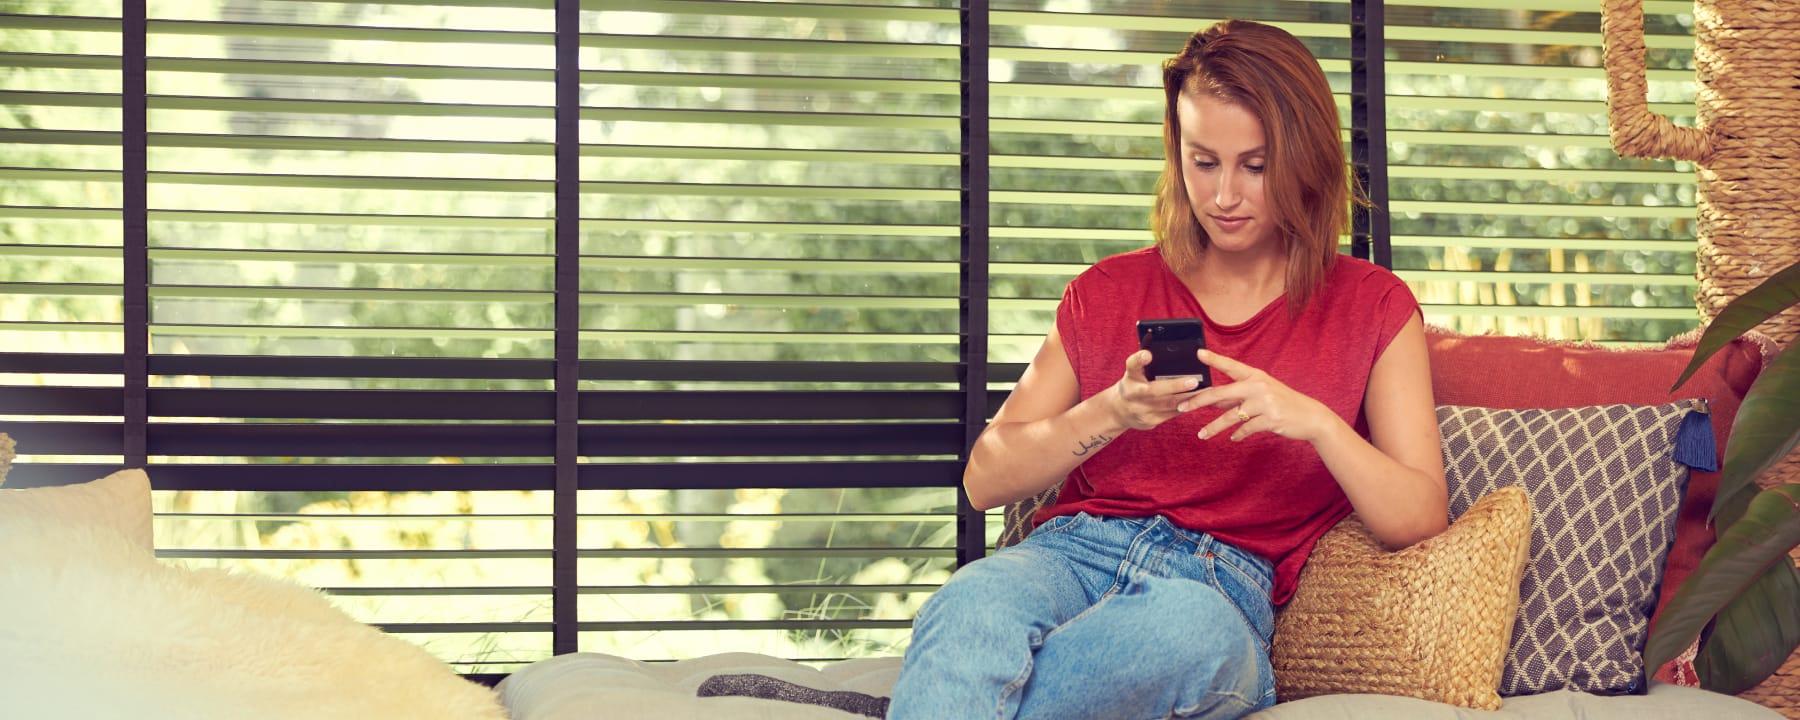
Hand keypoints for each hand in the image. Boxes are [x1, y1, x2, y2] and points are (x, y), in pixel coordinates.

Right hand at [1108, 349, 1206, 430]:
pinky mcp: (1150, 422)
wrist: (1119, 411)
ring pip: (1168, 404)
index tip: (1148, 354)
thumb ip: (1144, 362)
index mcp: (1129, 377)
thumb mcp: (1133, 372)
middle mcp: (1132, 394)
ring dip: (1188, 398)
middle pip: (1154, 390)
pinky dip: (1186, 407)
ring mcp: (1141, 410)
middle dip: (1175, 386)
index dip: (1139, 359)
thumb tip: (1161, 348)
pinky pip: (1172, 414)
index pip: (1132, 365)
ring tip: (1205, 392)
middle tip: (1194, 381)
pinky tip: (1199, 401)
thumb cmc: (1133, 384)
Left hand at [1177, 349, 1338, 442]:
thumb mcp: (1261, 394)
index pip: (1231, 366)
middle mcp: (1258, 386)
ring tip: (1202, 435)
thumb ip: (1238, 396)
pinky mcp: (1270, 419)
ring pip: (1230, 416)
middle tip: (1181, 408)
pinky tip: (1233, 439)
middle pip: (1221, 393)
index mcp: (1256, 376)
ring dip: (1214, 427)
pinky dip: (1238, 435)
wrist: (1310, 416)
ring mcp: (1265, 403)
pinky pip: (1246, 428)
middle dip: (1198, 401)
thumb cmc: (1283, 403)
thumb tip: (1212, 400)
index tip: (1198, 353)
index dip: (1214, 359)